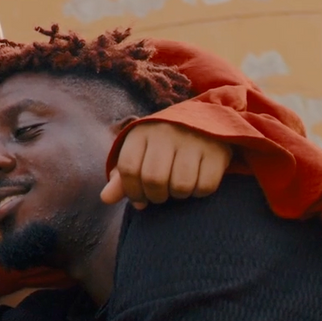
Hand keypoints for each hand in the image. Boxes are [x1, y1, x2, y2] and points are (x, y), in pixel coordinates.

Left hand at [100, 121, 231, 208]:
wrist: (204, 121)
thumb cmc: (163, 144)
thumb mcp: (139, 153)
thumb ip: (122, 176)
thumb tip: (106, 199)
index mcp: (141, 132)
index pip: (128, 167)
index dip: (131, 190)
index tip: (139, 199)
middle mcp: (165, 133)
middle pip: (154, 179)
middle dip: (155, 196)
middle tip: (160, 195)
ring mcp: (192, 141)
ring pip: (180, 185)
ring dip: (178, 195)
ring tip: (177, 188)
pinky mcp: (216, 151)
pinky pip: (205, 186)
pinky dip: (198, 193)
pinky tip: (195, 183)